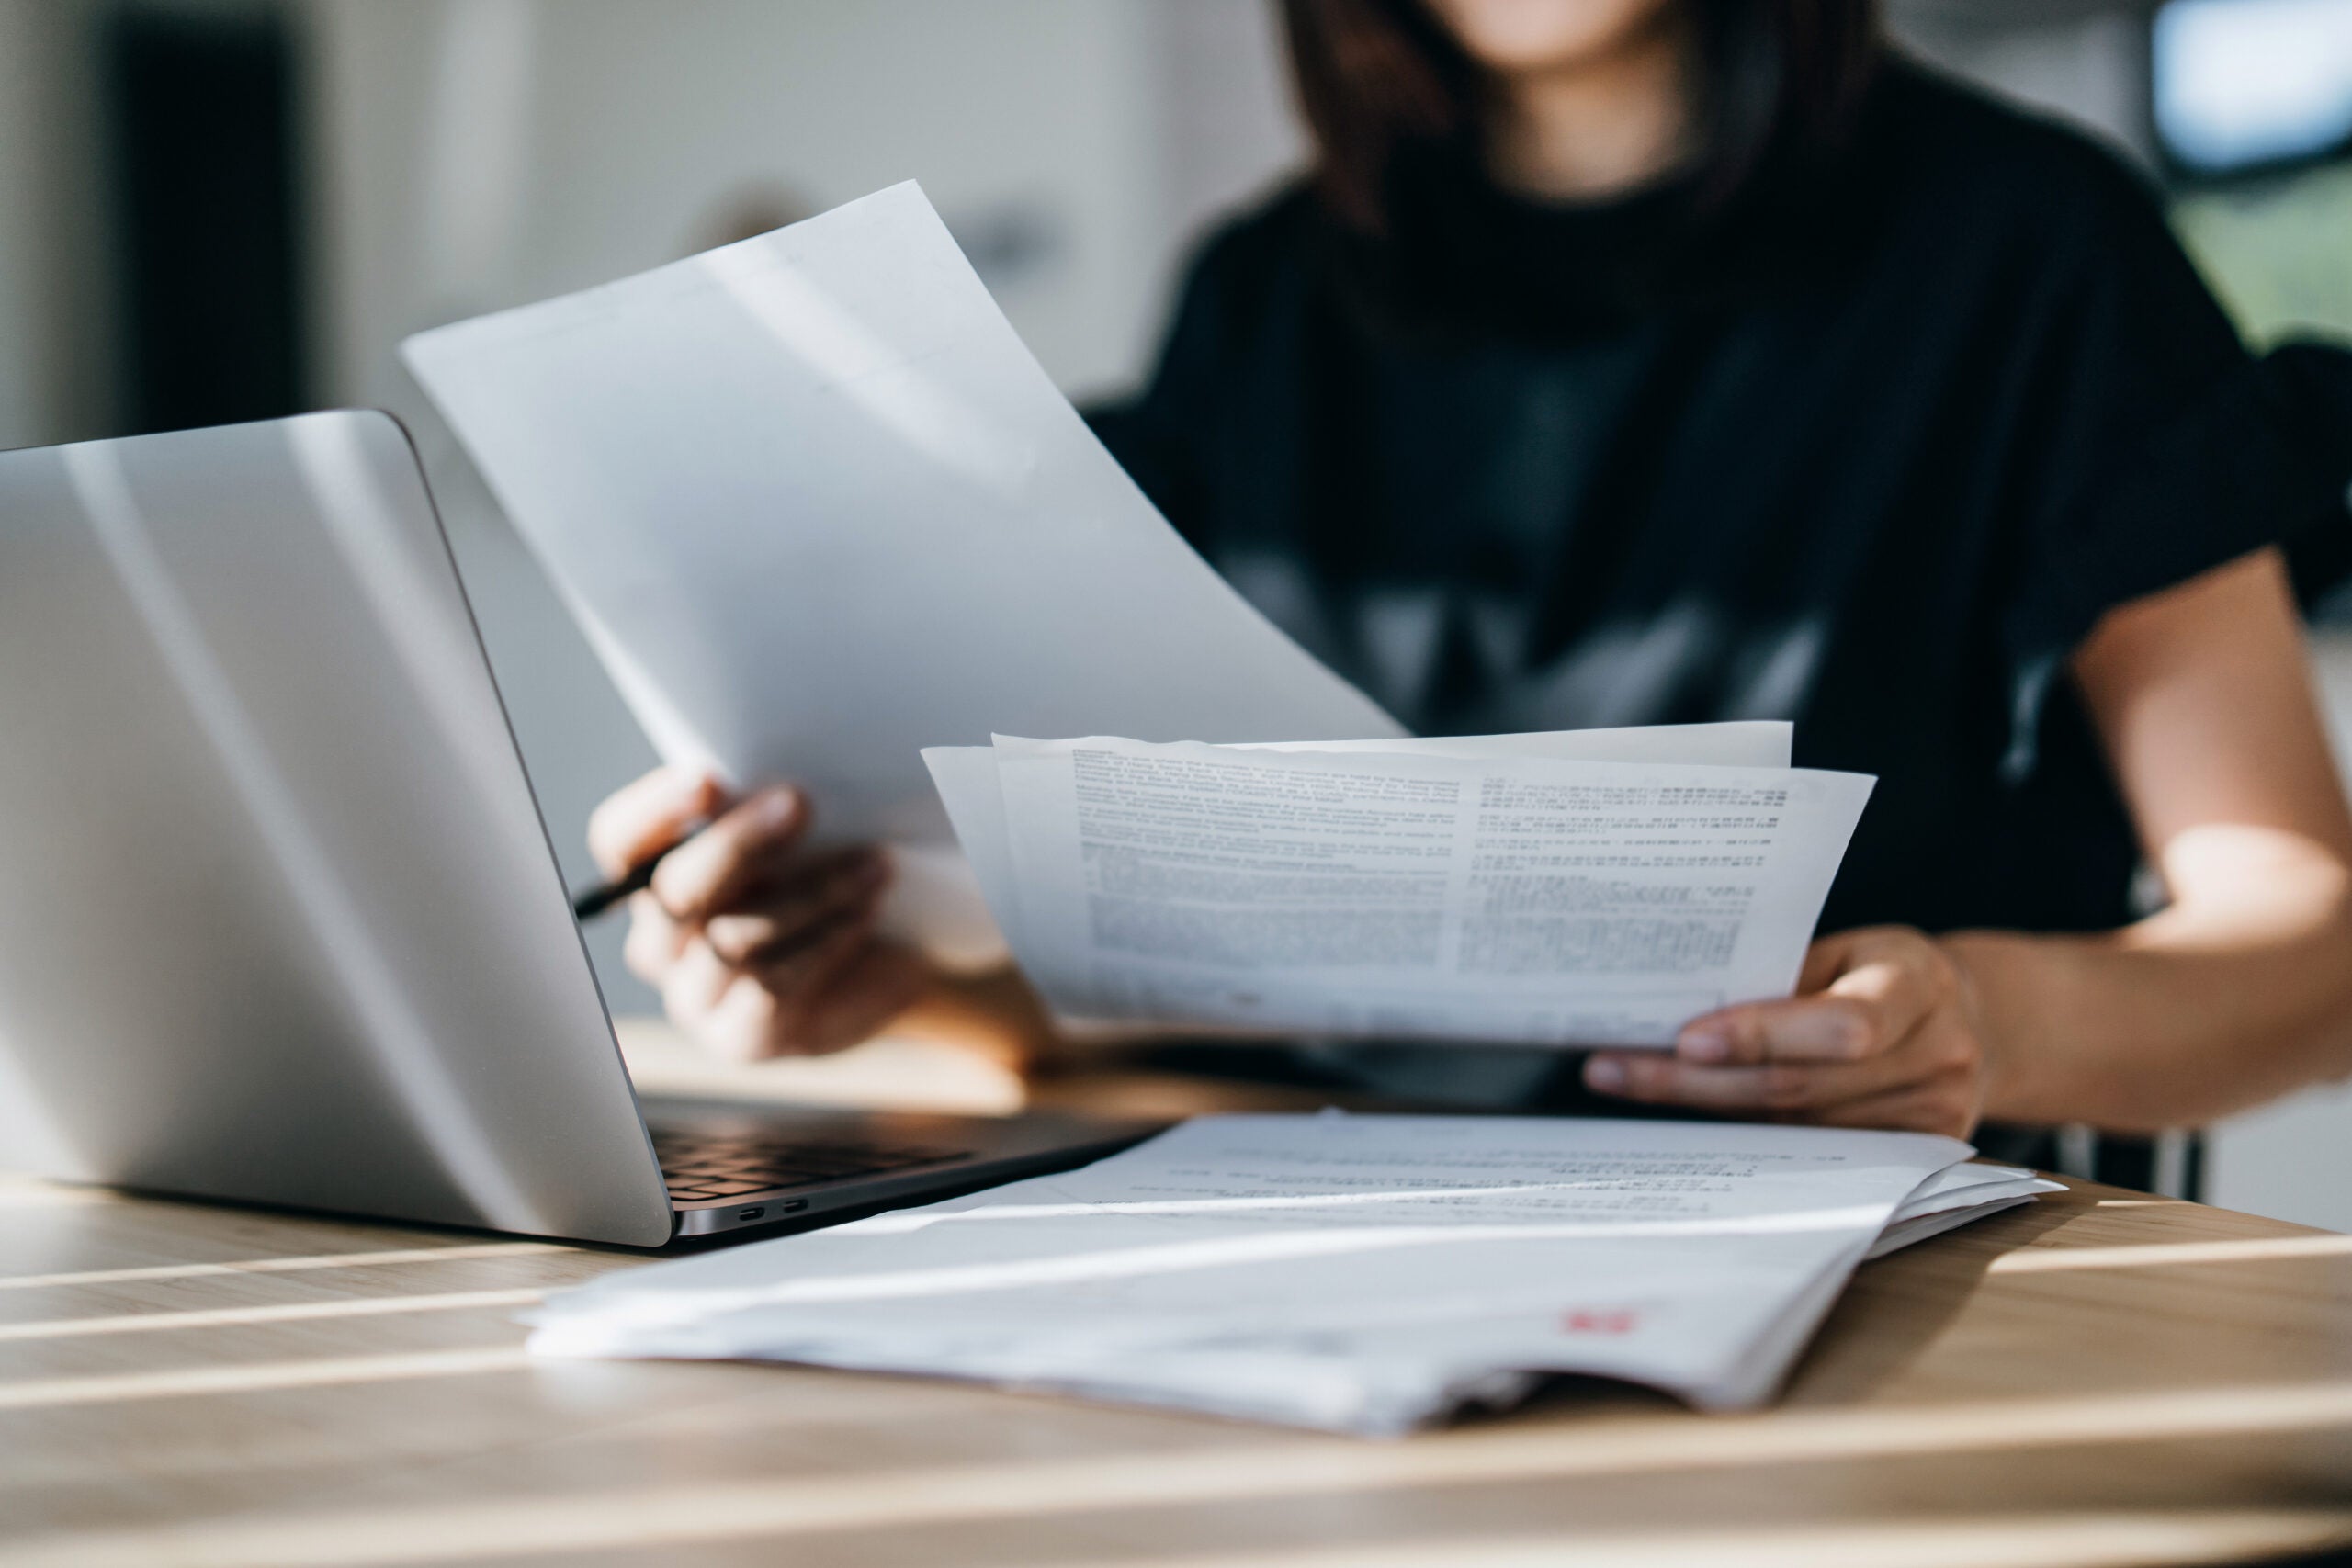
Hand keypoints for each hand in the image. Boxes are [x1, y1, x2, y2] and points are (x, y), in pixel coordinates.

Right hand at [587, 767, 930, 1059]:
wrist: (889, 964)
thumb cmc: (833, 877)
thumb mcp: (800, 837)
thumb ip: (767, 809)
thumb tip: (779, 785)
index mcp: (653, 878)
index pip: (621, 841)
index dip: (655, 809)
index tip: (709, 778)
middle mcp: (660, 942)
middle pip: (673, 892)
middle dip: (737, 843)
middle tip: (800, 803)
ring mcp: (694, 997)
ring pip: (732, 941)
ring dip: (811, 892)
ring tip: (873, 861)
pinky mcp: (740, 1038)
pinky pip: (773, 986)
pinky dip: (825, 940)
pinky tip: (866, 909)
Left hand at [1579, 926, 1992, 1136]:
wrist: (1968, 1022)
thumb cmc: (1883, 974)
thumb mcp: (1846, 950)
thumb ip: (1782, 975)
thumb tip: (1677, 999)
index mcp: (1918, 985)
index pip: (1842, 1023)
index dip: (1763, 1034)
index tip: (1687, 1038)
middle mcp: (1937, 1056)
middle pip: (1801, 1087)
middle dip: (1699, 1082)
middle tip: (1617, 1071)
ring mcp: (1933, 1115)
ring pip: (1796, 1127)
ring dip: (1708, 1112)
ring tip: (1631, 1086)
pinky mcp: (1917, 1157)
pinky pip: (1814, 1153)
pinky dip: (1748, 1135)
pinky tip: (1690, 1120)